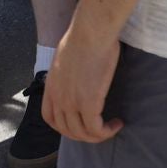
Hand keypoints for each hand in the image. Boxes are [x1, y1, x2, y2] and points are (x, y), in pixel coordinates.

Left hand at [42, 25, 122, 145]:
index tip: (77, 124)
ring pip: (82, 133)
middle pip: (66, 130)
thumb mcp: (65, 56)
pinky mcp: (89, 103)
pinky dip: (107, 131)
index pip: (49, 117)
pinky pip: (96, 129)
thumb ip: (67, 70)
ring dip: (97, 136)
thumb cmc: (83, 35)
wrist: (91, 32)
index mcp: (51, 86)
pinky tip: (117, 123)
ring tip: (111, 127)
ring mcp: (72, 102)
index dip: (62, 126)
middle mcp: (58, 98)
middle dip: (83, 134)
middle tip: (98, 128)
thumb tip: (77, 72)